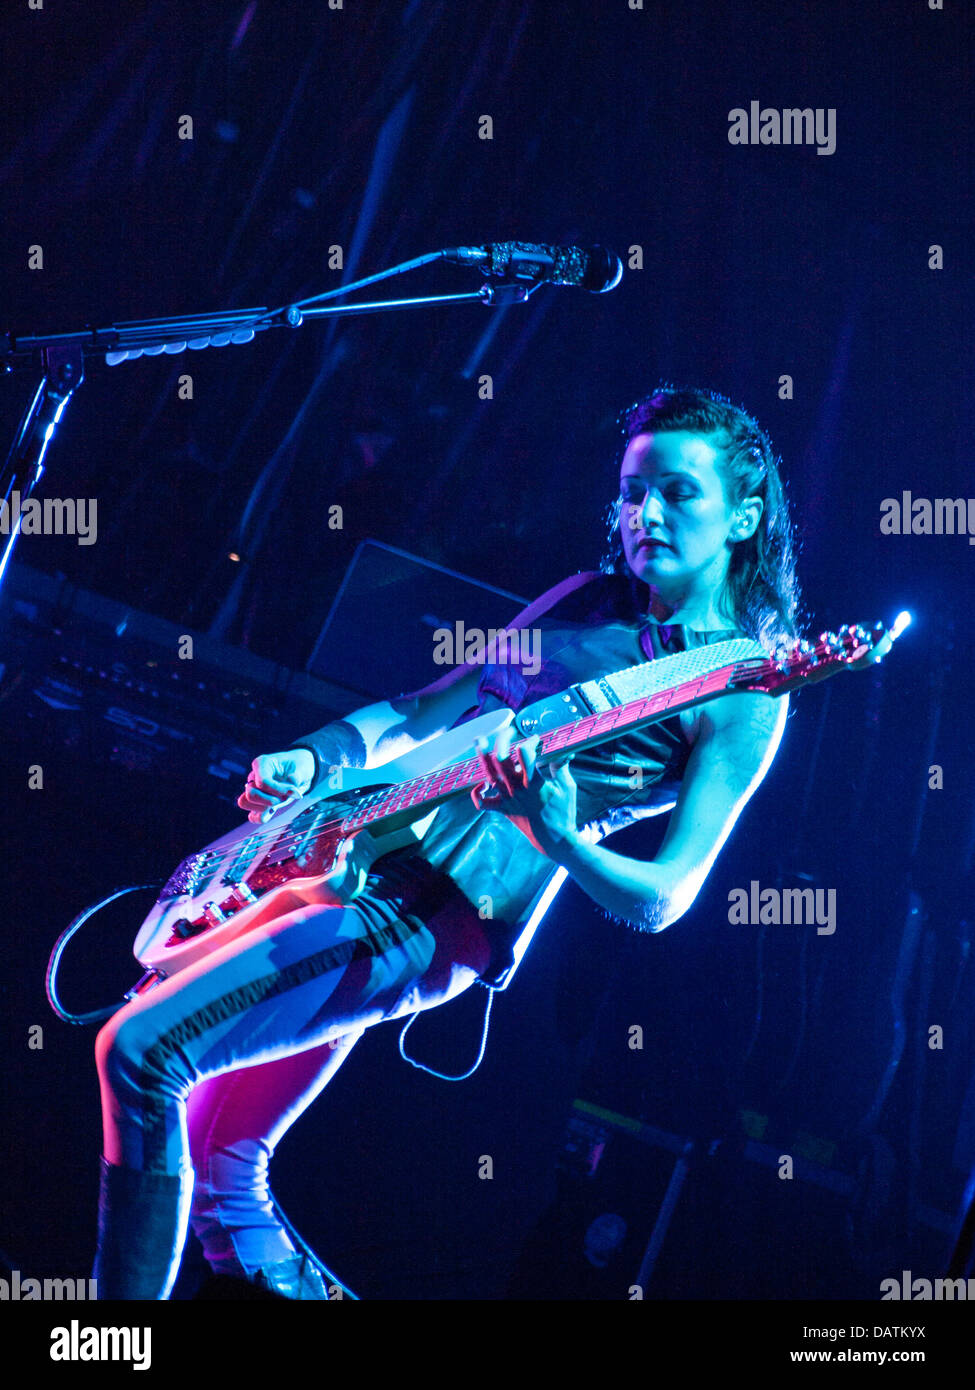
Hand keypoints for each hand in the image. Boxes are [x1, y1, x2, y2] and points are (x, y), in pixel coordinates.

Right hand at [238, 749, 314, 823]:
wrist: (300, 771)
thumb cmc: (299, 766)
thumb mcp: (303, 767)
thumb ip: (298, 776)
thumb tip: (291, 781)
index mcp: (262, 763)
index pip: (263, 782)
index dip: (278, 790)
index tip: (294, 791)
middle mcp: (254, 776)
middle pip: (250, 794)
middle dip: (269, 800)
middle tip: (284, 798)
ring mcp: (254, 789)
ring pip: (245, 802)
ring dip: (263, 808)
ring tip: (278, 804)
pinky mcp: (259, 802)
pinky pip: (251, 815)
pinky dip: (261, 817)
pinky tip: (272, 812)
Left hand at [471, 725, 580, 860]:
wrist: (554, 839)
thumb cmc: (563, 811)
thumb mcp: (567, 787)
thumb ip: (561, 766)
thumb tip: (564, 750)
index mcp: (534, 783)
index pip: (526, 754)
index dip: (530, 741)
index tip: (537, 739)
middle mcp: (517, 790)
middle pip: (501, 759)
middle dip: (502, 740)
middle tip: (509, 731)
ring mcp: (507, 800)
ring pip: (489, 775)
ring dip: (482, 757)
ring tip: (480, 740)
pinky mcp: (503, 809)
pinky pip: (483, 804)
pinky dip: (477, 793)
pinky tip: (483, 783)